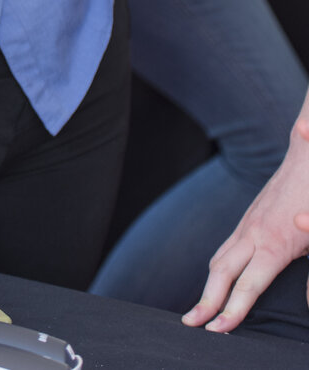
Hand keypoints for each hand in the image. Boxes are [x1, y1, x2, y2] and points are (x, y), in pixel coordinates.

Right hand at [183, 114, 308, 331]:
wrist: (305, 158)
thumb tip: (308, 308)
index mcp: (274, 243)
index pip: (248, 285)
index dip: (232, 311)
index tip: (217, 331)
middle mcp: (253, 234)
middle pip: (222, 273)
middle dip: (206, 302)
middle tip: (191, 325)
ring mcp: (247, 225)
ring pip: (219, 259)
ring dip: (207, 286)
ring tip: (198, 311)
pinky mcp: (248, 219)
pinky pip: (225, 248)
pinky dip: (216, 270)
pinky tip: (215, 281)